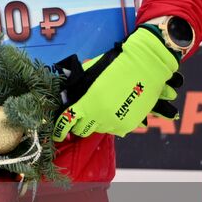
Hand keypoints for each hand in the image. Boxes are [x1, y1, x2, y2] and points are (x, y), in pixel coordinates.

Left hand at [54, 27, 181, 140]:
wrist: (145, 67)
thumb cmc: (114, 67)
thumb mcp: (89, 74)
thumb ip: (76, 87)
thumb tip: (66, 97)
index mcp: (88, 103)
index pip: (68, 121)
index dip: (60, 129)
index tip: (57, 134)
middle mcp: (100, 117)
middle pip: (82, 130)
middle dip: (78, 125)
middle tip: (79, 118)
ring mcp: (115, 123)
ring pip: (98, 130)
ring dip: (95, 123)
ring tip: (99, 110)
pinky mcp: (129, 126)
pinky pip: (113, 129)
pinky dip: (110, 123)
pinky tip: (112, 112)